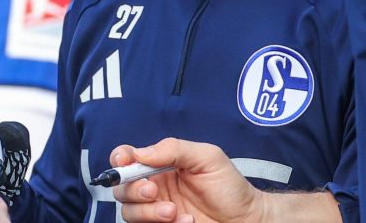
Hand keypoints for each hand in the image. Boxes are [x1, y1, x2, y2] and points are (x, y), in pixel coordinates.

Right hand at [112, 139, 262, 222]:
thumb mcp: (207, 157)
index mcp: (162, 165)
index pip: (129, 158)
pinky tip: (185, 221)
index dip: (120, 159)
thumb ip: (175, 149)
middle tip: (154, 192)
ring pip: (129, 212)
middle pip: (122, 188)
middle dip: (133, 190)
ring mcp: (157, 210)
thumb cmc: (229, 186)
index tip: (124, 163)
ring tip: (173, 212)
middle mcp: (155, 187)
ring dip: (148, 212)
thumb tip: (141, 152)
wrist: (245, 219)